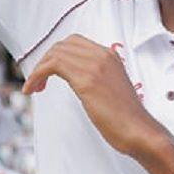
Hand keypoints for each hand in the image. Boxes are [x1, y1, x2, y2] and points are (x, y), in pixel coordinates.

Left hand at [22, 35, 173, 173]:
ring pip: (55, 53)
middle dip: (46, 60)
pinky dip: (37, 74)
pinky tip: (33, 89)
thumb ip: (97, 79)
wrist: (140, 131)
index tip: (48, 73)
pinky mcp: (86, 80)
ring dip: (39, 69)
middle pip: (63, 45)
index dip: (57, 55)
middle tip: (39, 81)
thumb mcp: (111, 90)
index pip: (75, 43)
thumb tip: (80, 82)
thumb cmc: (126, 119)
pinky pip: (52, 65)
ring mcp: (95, 66)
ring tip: (34, 87)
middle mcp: (102, 56)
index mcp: (110, 57)